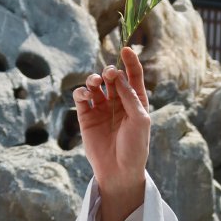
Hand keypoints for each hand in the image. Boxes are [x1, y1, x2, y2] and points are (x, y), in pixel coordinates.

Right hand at [73, 46, 149, 220]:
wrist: (119, 171)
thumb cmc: (135, 147)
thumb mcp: (139, 120)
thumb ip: (130, 96)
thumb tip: (118, 75)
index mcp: (136, 102)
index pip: (133, 76)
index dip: (130, 61)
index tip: (126, 48)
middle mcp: (118, 102)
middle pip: (112, 77)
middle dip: (110, 71)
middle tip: (109, 74)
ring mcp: (101, 109)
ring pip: (95, 84)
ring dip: (94, 78)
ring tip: (96, 82)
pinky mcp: (86, 116)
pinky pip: (81, 97)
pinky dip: (82, 91)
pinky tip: (86, 95)